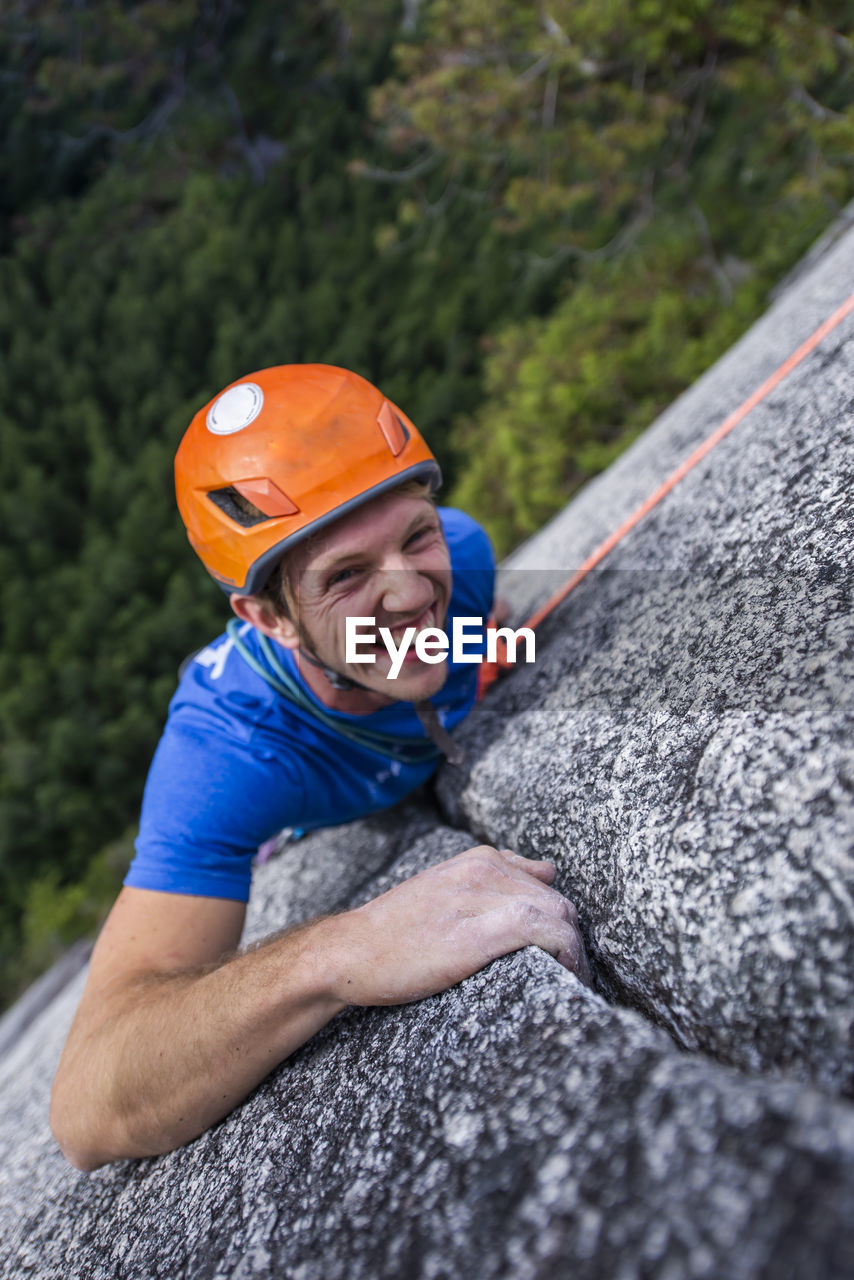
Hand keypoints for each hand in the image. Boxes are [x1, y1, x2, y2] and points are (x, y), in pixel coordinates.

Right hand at [319, 844, 590, 1004]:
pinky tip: (566, 978)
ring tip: (574, 982)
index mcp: (479, 859)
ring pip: (559, 915)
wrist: (351, 951)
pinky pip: (546, 933)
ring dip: (575, 952)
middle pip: (558, 900)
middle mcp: (485, 869)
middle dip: (572, 939)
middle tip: (573, 974)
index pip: (546, 881)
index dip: (558, 919)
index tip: (561, 950)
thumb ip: (492, 878)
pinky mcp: (481, 930)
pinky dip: (566, 955)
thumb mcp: (446, 888)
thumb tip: (546, 869)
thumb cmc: (396, 931)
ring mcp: (483, 897)